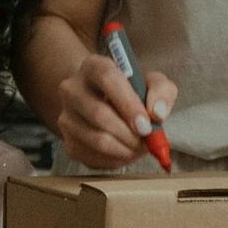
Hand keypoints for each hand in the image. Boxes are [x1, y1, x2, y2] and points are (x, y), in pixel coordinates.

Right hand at [55, 51, 178, 170]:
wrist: (105, 103)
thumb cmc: (130, 91)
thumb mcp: (151, 82)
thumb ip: (161, 91)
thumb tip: (157, 113)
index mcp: (93, 66)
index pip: (107, 79)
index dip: (128, 104)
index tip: (146, 125)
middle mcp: (72, 89)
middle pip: (99, 114)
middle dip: (128, 134)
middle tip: (146, 142)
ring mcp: (66, 116)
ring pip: (96, 139)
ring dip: (124, 150)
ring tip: (139, 148)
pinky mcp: (67, 142)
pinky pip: (92, 157)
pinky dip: (115, 160)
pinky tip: (125, 152)